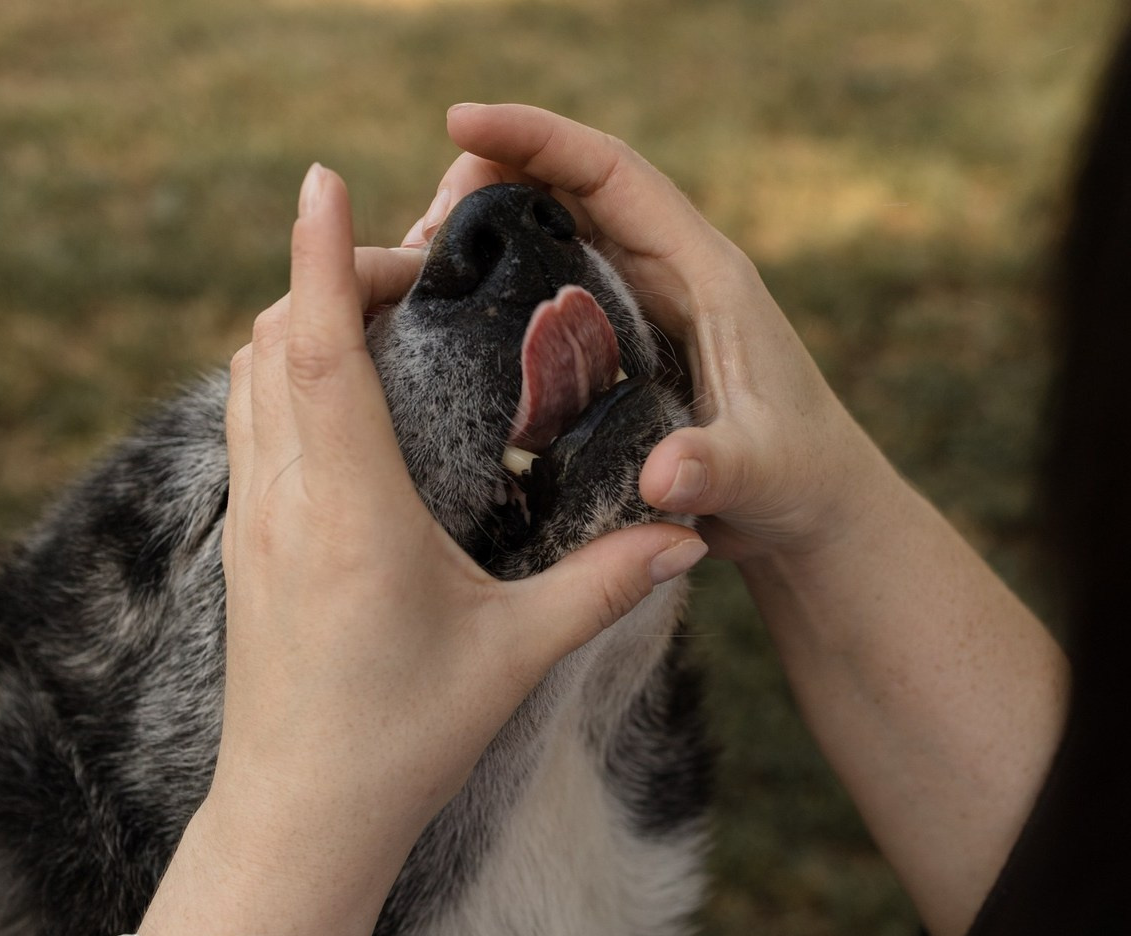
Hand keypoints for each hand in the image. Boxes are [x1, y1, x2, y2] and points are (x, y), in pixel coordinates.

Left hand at [205, 162, 704, 904]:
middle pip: (272, 343)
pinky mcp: (245, 550)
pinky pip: (249, 431)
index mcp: (348, 510)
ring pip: (248, 382)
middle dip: (324, 280)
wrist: (299, 818)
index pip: (316, 347)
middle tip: (406, 273)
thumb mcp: (514, 655)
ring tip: (371, 318)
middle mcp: (285, 501)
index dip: (318, 254)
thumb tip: (686, 537)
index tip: (325, 180)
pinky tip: (337, 402)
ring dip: (296, 328)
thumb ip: (604, 584)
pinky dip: (281, 382)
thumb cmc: (402, 741)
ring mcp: (252, 524)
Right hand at [404, 104, 892, 563]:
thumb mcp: (764, 474)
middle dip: (494, 178)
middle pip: (573, 191)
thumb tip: (662, 474)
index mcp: (705, 275)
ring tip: (421, 263)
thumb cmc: (802, 482)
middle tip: (421, 223)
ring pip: (558, 241)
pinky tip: (459, 318)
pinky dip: (506, 292)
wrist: (814, 512)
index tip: (459, 123)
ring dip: (492, 234)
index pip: (613, 175)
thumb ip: (717, 467)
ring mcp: (645, 312)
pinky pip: (556, 300)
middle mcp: (671, 278)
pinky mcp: (626, 351)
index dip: (537, 138)